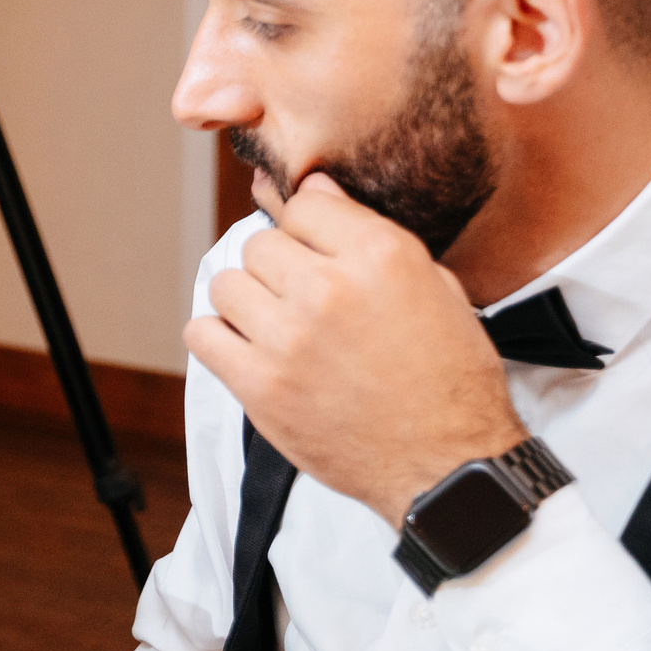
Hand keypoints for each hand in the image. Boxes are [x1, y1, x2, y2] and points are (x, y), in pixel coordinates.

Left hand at [184, 173, 523, 526]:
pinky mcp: (259, 386)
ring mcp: (288, 339)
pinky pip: (202, 335)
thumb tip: (315, 189)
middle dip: (278, 267)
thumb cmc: (449, 377)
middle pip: (260, 246)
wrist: (447, 462)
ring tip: (276, 325)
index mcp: (381, 257)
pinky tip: (246, 348)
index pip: (304, 204)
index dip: (307, 228)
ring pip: (227, 285)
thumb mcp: (435, 287)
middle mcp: (329, 290)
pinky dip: (217, 338)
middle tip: (301, 298)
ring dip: (246, 301)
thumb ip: (370, 235)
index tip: (313, 249)